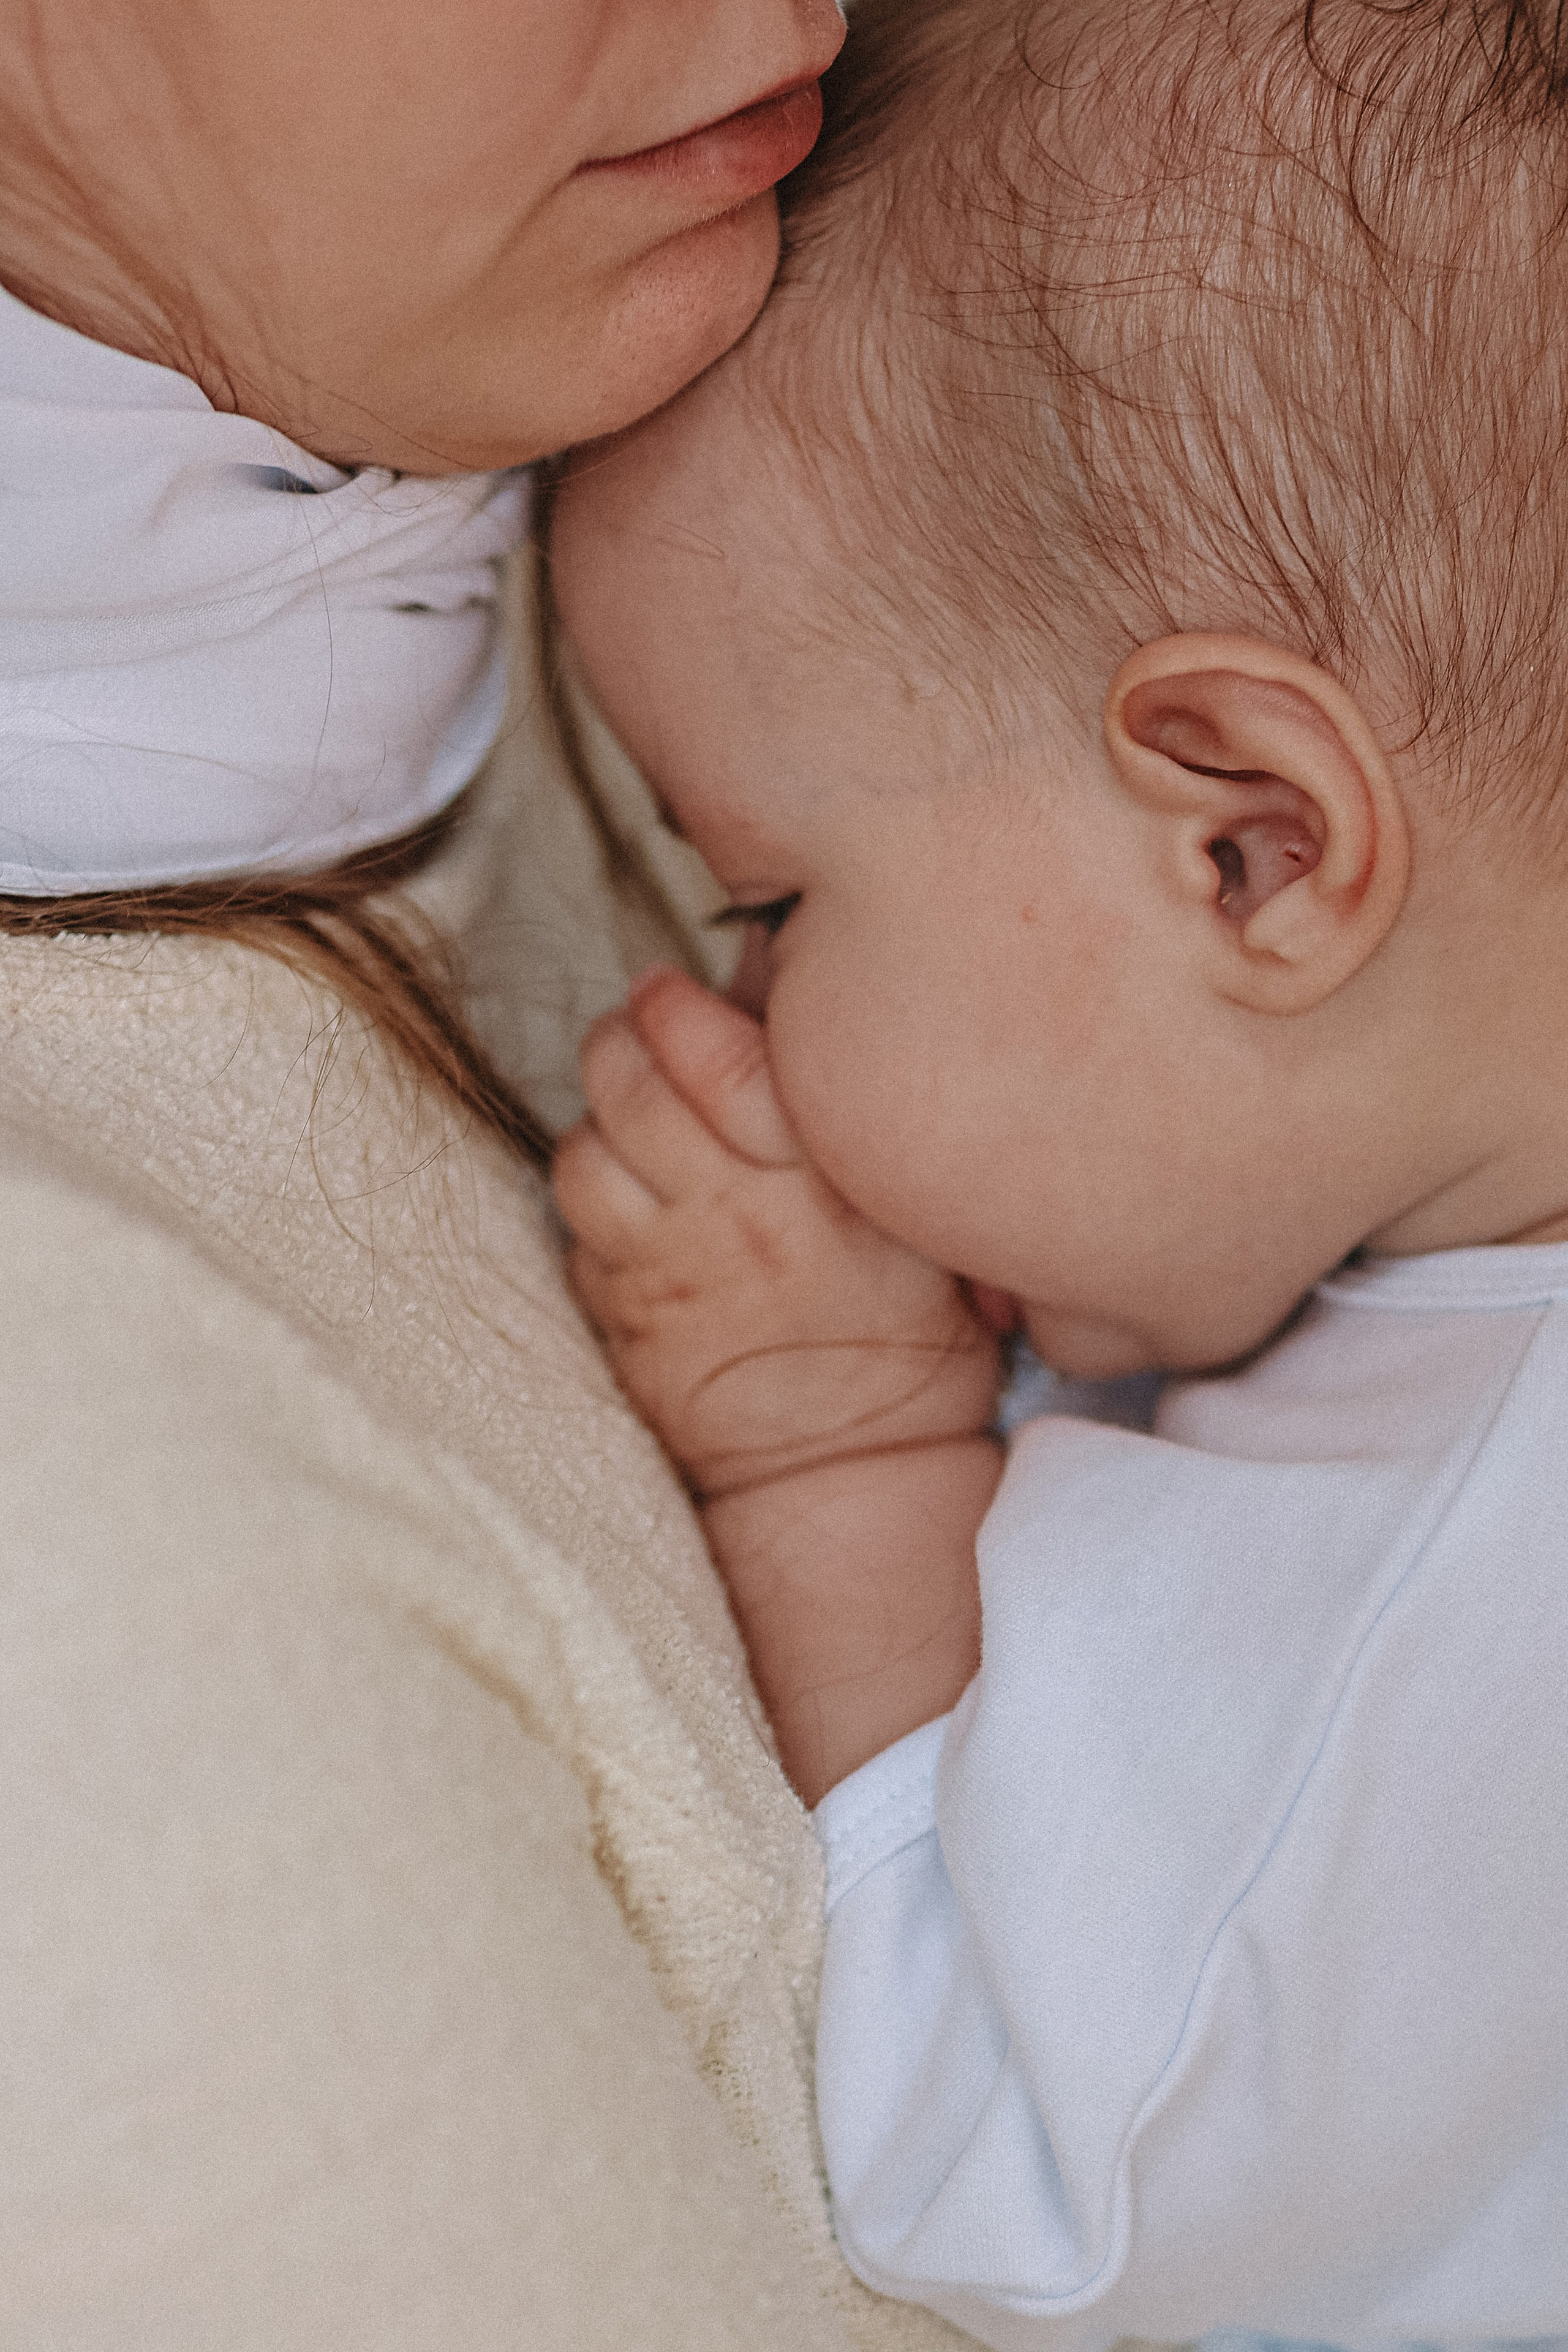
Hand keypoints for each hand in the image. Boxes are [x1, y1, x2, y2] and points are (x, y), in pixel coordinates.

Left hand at [553, 966, 1000, 1499]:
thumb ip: (837, 1107)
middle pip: (628, 1087)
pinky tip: (633, 1208)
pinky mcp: (620, 1323)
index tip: (671, 991)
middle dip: (621, 1040)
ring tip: (631, 1122)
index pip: (716, 1055)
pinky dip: (593, 1206)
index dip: (676, 1007)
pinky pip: (574, 1234)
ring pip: (582, 1155)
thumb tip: (767, 987)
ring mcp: (664, 1274)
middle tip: (639, 1034)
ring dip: (596, 1123)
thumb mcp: (910, 1213)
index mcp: (817, 1183)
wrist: (855, 1479)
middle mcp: (731, 1219)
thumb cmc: (904, 1334)